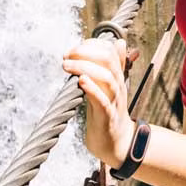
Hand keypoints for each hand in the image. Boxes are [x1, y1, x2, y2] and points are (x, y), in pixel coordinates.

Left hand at [62, 37, 135, 167]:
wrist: (117, 144)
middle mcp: (118, 85)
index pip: (109, 50)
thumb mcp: (110, 85)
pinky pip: (103, 101)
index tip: (73, 50)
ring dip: (84, 67)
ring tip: (67, 66)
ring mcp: (114, 101)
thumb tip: (119, 42)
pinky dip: (92, 89)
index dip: (91, 45)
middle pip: (108, 59)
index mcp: (117, 76)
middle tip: (66, 56)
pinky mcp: (108, 117)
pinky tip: (81, 82)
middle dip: (85, 52)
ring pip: (107, 77)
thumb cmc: (109, 112)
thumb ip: (114, 65)